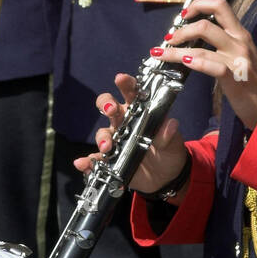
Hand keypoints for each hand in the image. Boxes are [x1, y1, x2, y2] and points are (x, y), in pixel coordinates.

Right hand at [75, 73, 189, 198]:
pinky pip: (95, 159)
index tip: (121, 78)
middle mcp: (124, 123)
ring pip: (102, 133)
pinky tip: (83, 163)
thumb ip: (169, 134)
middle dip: (106, 104)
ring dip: (102, 138)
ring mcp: (115, 141)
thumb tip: (170, 124)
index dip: (126, 84)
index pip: (131, 93)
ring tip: (107, 147)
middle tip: (111, 110)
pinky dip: (87, 162)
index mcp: (140, 112)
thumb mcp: (173, 143)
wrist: (166, 178)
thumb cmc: (169, 152)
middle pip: (108, 106)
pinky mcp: (109, 160)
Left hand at [151, 0, 256, 130]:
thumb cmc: (256, 83)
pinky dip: (193, 61)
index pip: (220, 5)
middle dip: (182, 28)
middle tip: (170, 38)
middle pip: (207, 21)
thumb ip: (226, 45)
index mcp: (241, 35)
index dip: (199, 4)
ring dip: (176, 47)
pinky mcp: (235, 77)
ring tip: (161, 53)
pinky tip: (182, 62)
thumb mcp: (243, 56)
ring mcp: (237, 58)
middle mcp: (240, 42)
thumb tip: (199, 41)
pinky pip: (211, 65)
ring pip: (202, 42)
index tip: (184, 14)